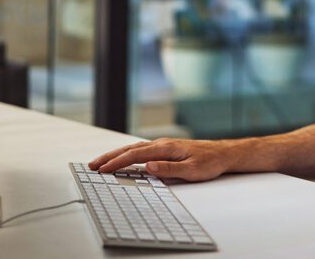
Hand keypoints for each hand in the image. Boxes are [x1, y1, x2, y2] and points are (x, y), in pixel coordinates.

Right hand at [89, 138, 233, 181]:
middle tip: (92, 165)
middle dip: (110, 157)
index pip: (135, 154)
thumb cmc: (209, 162)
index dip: (117, 162)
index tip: (103, 169)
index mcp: (166, 148)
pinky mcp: (165, 149)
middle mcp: (162, 144)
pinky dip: (127, 153)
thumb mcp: (191, 170)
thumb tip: (147, 167)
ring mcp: (162, 145)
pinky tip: (122, 158)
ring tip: (101, 162)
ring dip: (116, 155)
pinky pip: (141, 150)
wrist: (222, 154)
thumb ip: (169, 169)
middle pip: (130, 149)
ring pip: (134, 148)